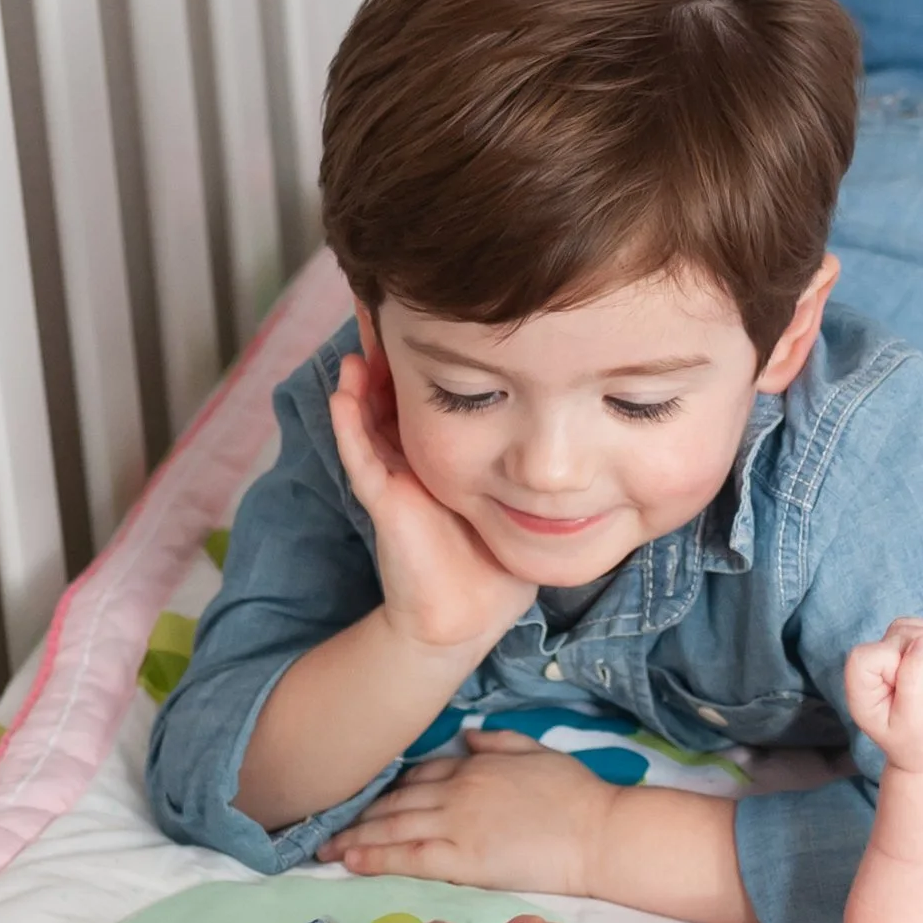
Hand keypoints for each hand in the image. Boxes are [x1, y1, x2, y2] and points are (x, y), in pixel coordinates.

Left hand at [322, 735, 606, 893]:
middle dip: (359, 814)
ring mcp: (457, 824)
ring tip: (326, 847)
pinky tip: (350, 860)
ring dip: (356, 836)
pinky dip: (375, 857)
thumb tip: (469, 735)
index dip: (390, 788)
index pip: (420, 775)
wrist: (598, 832)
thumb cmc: (577, 794)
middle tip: (326, 826)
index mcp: (475, 766)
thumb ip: (499, 742)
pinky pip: (408, 856)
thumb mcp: (538, 751)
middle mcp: (457, 791)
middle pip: (396, 801)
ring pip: (393, 827)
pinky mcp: (463, 860)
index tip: (367, 799)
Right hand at [329, 339, 535, 661]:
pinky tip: (344, 393)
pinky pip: (361, 458)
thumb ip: (531, 458)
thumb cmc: (494, 560)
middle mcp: (413, 459)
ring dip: (360, 380)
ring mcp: (393, 478)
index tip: (424, 312)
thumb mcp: (516, 494)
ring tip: (359, 339)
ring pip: (367, 418)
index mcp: (443, 454)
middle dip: (386, 353)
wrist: (466, 616)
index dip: (422, 355)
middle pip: (391, 395)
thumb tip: (578, 416)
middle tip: (377, 307)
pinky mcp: (384, 502)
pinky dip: (350, 425)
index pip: (428, 394)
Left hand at [842, 617, 922, 771]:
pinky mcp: (904, 655)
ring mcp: (887, 662)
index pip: (870, 656)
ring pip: (908, 628)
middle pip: (895, 636)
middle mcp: (869, 673)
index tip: (919, 686)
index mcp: (861, 691)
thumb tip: (921, 640)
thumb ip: (915, 676)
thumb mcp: (918, 715)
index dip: (897, 661)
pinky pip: (920, 631)